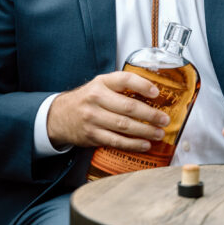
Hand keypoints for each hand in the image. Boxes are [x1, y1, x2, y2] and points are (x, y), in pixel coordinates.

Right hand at [47, 71, 169, 150]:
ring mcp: (92, 118)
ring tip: (159, 133)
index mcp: (102, 83)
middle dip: (150, 114)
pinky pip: (116, 141)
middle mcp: (96, 98)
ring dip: (145, 131)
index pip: (125, 80)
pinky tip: (145, 144)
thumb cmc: (88, 99)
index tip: (157, 92)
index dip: (143, 85)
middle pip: (128, 107)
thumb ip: (122, 86)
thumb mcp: (101, 85)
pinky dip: (132, 144)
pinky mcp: (91, 135)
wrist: (59, 116)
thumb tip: (154, 92)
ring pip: (124, 126)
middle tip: (164, 119)